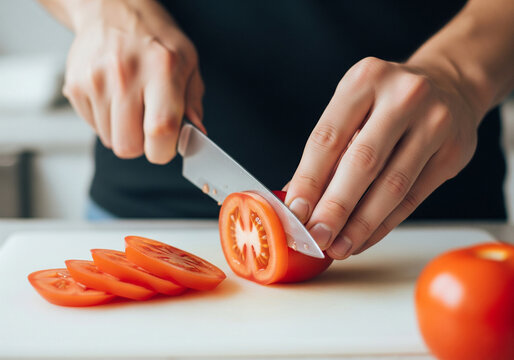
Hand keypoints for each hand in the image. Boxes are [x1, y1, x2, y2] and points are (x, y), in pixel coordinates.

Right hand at [62, 0, 204, 163]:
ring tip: (132, 104)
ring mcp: (95, 81)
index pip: (160, 130)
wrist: (113, 10)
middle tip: (148, 123)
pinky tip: (115, 98)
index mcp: (161, 69)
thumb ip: (193, 103)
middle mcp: (125, 74)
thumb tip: (195, 136)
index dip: (165, 149)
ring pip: (110, 141)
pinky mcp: (75, 86)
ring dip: (124, 132)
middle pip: (129, 146)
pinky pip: (94, 128)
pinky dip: (107, 121)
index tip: (168, 144)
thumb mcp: (188, 64)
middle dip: (142, 145)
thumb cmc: (155, 38)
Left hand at [285, 57, 478, 258]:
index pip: (328, 138)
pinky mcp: (453, 152)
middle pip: (362, 163)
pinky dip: (384, 224)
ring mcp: (434, 123)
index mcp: (365, 79)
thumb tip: (296, 200)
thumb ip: (328, 150)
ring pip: (391, 186)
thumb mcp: (353, 107)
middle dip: (335, 208)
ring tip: (339, 247)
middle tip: (316, 237)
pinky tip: (364, 238)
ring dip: (360, 225)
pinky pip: (413, 198)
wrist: (447, 86)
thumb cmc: (386, 102)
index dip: (309, 180)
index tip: (295, 212)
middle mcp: (403, 96)